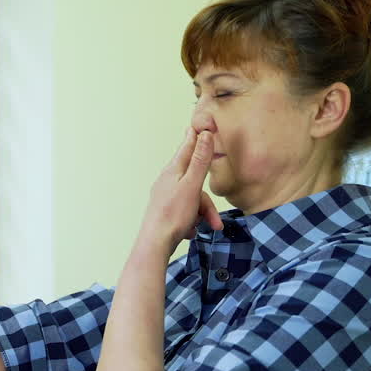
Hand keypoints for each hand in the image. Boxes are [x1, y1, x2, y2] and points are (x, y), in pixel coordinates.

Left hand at [139, 128, 222, 254]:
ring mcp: (165, 197)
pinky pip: (185, 212)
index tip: (196, 127)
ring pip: (192, 200)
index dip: (194, 138)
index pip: (186, 148)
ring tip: (206, 229)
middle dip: (207, 202)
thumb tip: (204, 134)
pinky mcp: (166, 212)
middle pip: (195, 182)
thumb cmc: (173, 214)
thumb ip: (200, 161)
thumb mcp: (192, 185)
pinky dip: (192, 221)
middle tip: (216, 221)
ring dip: (202, 214)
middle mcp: (167, 181)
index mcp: (173, 171)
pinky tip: (190, 231)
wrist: (155, 244)